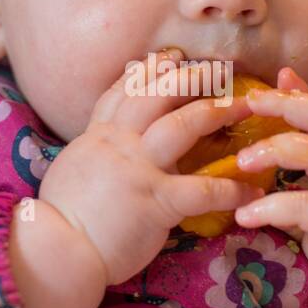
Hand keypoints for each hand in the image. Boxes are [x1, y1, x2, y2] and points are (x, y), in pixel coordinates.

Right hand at [36, 49, 266, 286]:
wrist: (56, 251)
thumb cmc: (63, 219)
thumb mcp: (73, 169)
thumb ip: (95, 152)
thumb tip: (105, 146)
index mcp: (99, 137)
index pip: (125, 92)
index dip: (150, 71)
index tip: (173, 57)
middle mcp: (119, 144)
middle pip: (158, 95)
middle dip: (192, 77)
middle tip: (222, 69)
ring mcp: (138, 170)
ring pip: (181, 125)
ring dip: (217, 111)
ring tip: (246, 105)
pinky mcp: (156, 202)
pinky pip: (202, 190)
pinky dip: (231, 189)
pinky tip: (251, 189)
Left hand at [232, 68, 307, 307]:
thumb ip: (305, 172)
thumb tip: (266, 151)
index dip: (296, 95)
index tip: (261, 88)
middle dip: (288, 107)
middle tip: (249, 105)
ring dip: (277, 151)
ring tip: (241, 162)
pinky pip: (307, 208)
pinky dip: (271, 208)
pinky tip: (245, 216)